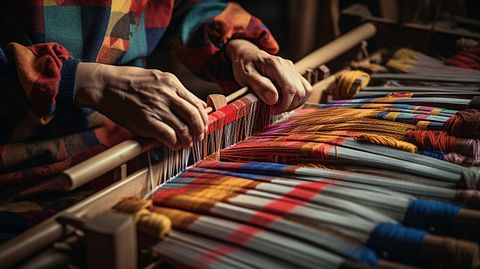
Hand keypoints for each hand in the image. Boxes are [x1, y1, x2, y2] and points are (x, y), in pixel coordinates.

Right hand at [74, 63, 207, 149]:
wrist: (105, 85)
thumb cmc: (129, 82)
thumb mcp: (157, 78)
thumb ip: (176, 91)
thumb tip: (196, 103)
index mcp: (171, 83)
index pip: (196, 103)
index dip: (203, 118)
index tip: (203, 125)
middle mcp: (167, 95)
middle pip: (194, 116)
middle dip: (199, 130)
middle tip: (199, 137)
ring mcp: (157, 108)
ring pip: (183, 128)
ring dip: (188, 139)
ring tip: (187, 143)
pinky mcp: (146, 121)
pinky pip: (168, 136)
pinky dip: (174, 143)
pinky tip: (174, 145)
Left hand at [226, 39, 311, 113]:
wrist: (247, 55)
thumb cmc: (244, 64)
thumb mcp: (246, 75)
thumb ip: (260, 86)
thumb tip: (274, 99)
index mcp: (275, 64)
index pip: (290, 88)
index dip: (284, 104)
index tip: (272, 111)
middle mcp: (287, 65)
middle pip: (300, 91)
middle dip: (289, 106)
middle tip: (274, 110)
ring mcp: (292, 69)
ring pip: (305, 91)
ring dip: (295, 103)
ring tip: (280, 107)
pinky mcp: (294, 74)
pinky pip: (304, 88)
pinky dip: (298, 99)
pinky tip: (285, 102)